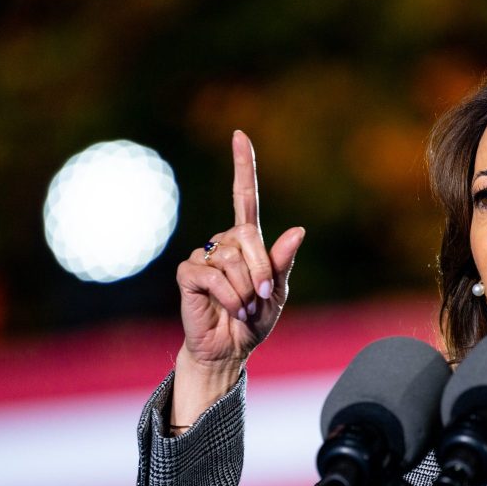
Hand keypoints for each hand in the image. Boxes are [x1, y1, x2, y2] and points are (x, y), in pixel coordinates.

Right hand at [170, 130, 303, 426]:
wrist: (229, 350)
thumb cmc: (254, 321)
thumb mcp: (278, 294)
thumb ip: (283, 263)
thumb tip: (298, 230)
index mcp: (246, 242)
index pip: (244, 196)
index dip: (243, 166)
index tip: (239, 135)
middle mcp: (223, 242)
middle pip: (247, 237)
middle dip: (261, 271)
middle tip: (262, 299)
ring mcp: (203, 257)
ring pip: (231, 261)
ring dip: (246, 292)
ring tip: (243, 309)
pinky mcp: (187, 274)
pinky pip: (213, 277)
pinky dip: (229, 298)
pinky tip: (229, 310)